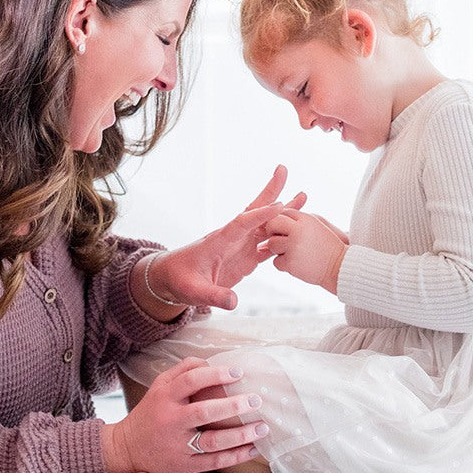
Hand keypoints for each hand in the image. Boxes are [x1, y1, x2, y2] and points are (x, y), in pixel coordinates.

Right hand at [99, 357, 267, 472]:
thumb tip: (208, 362)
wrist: (127, 451)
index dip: (216, 374)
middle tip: (256, 400)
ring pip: (213, 441)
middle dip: (233, 406)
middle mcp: (171, 421)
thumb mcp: (158, 387)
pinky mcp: (184, 466)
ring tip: (262, 427)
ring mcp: (178, 446)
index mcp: (165, 398)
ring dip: (241, 435)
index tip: (238, 372)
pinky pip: (214, 462)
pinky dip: (236, 456)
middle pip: (204, 411)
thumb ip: (181, 371)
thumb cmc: (151, 413)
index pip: (191, 381)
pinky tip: (253, 449)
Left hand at [142, 165, 306, 310]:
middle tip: (283, 171)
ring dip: (283, 212)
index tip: (278, 206)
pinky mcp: (245, 258)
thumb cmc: (178, 280)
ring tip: (302, 196)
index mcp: (219, 241)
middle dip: (269, 192)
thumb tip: (233, 301)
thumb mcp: (193, 291)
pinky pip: (267, 243)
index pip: (241, 224)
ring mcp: (240, 247)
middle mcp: (232, 239)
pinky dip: (282, 235)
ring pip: (265, 225)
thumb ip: (213, 295)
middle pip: (254, 211)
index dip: (260, 215)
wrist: (170, 279)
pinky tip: (296, 230)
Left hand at [264, 208, 347, 293]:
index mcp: (306, 219)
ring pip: (272, 244)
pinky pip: (276, 262)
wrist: (341, 266)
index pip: (284, 212)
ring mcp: (293, 246)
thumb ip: (300, 219)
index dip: (281, 220)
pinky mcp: (291, 263)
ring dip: (278, 250)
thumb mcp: (318, 225)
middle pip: (273, 224)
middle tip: (278, 238)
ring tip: (292, 253)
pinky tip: (296, 264)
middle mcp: (298, 230)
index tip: (283, 228)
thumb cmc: (329, 246)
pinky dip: (283, 265)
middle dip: (272, 231)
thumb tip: (279, 218)